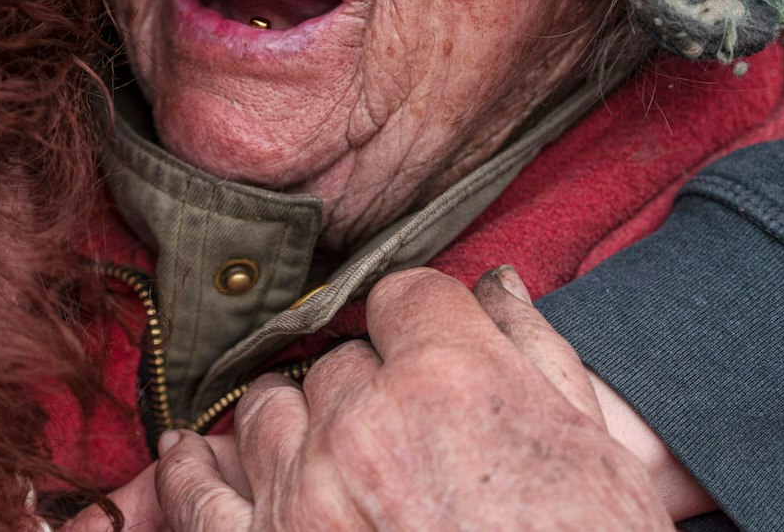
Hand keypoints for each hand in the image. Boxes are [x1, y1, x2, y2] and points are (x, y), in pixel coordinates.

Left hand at [116, 267, 676, 530]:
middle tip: (405, 434)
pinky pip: (197, 498)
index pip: (406, 296)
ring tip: (321, 446)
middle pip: (340, 362)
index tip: (432, 350)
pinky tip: (185, 453)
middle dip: (371, 387)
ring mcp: (304, 493)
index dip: (423, 324)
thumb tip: (499, 287)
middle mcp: (364, 424)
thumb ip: (537, 355)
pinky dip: (184, 472)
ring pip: (267, 410)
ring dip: (295, 422)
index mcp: (451, 380)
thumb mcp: (599, 457)